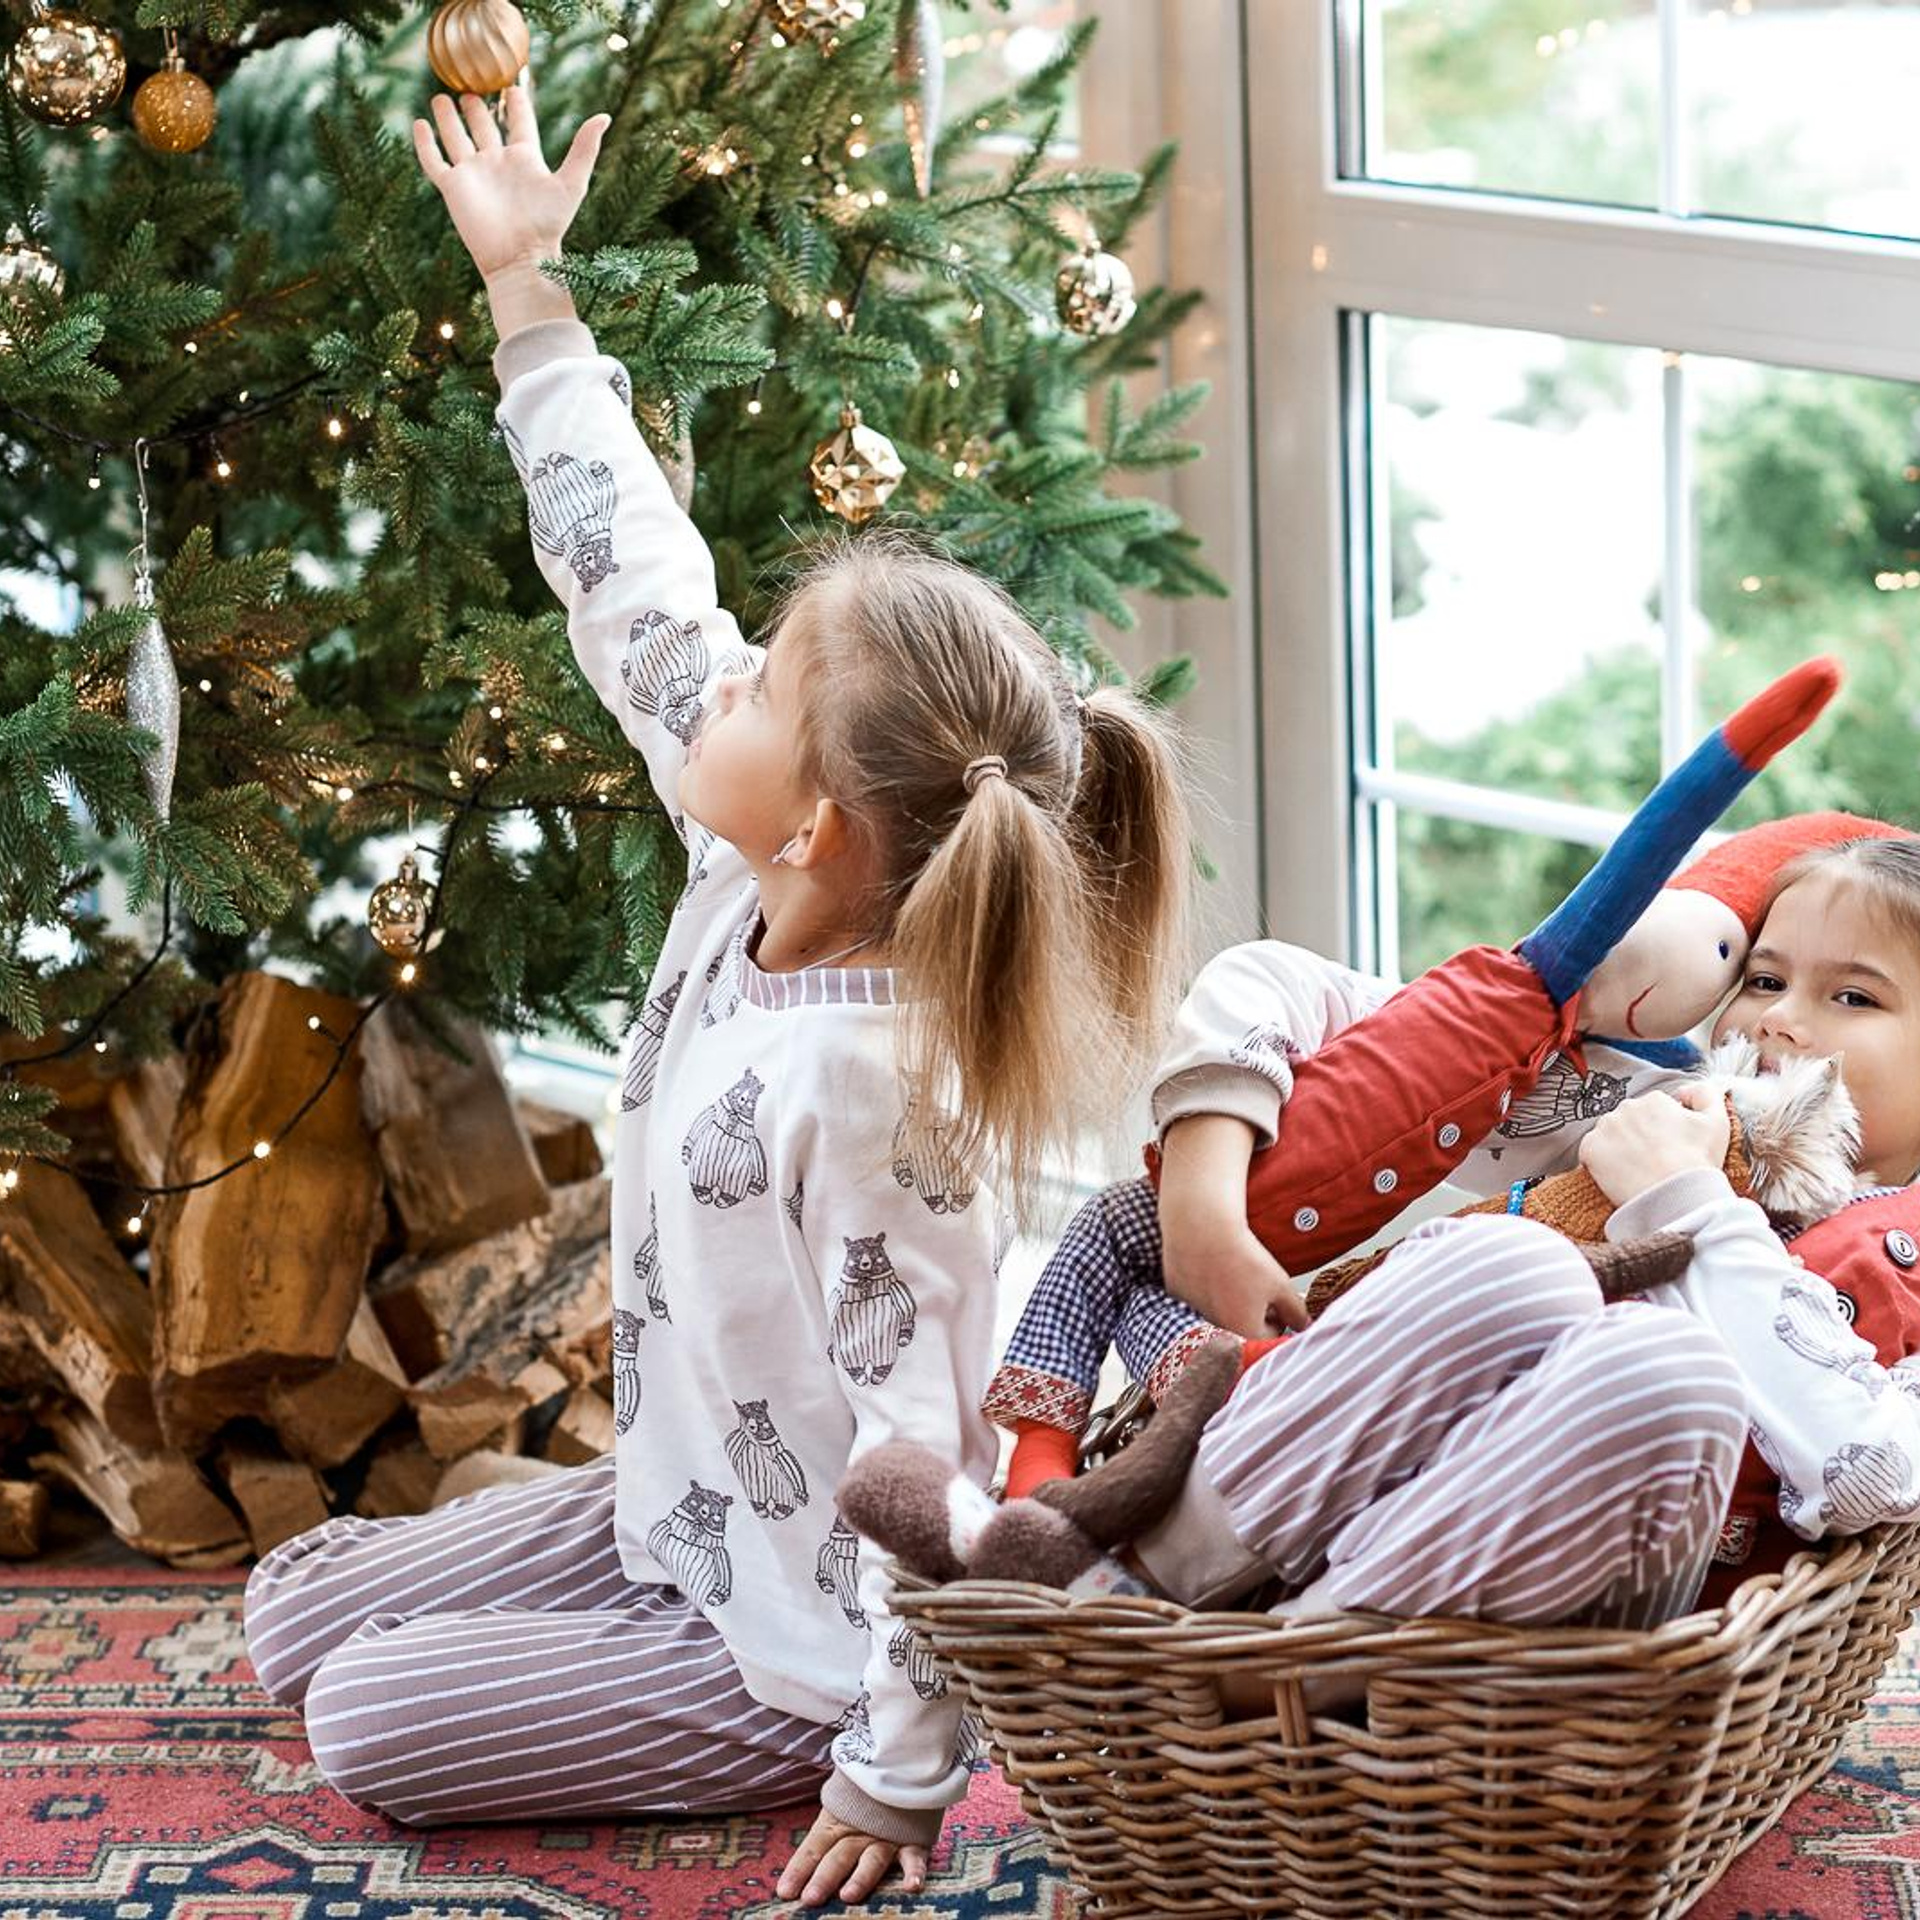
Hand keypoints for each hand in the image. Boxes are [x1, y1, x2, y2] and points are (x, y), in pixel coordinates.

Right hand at [412, 85, 608, 281]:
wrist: (520, 259)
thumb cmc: (548, 226)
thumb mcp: (572, 184)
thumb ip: (585, 149)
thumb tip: (604, 116)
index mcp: (525, 159)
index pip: (520, 123)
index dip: (517, 104)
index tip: (513, 87)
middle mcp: (498, 163)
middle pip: (484, 127)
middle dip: (477, 108)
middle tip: (470, 86)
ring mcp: (474, 174)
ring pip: (457, 138)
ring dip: (449, 119)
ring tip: (441, 98)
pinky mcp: (454, 188)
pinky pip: (434, 161)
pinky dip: (425, 144)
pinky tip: (419, 124)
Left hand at [776, 1807, 928, 1906]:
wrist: (898, 1765)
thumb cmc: (861, 1797)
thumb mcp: (838, 1810)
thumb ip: (823, 1837)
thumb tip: (793, 1874)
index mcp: (835, 1824)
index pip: (813, 1849)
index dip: (799, 1869)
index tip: (784, 1892)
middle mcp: (858, 1832)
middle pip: (840, 1856)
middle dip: (825, 1877)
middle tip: (811, 1898)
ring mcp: (886, 1836)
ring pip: (872, 1859)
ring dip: (861, 1878)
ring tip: (848, 1896)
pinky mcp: (911, 1839)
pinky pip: (914, 1857)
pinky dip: (914, 1872)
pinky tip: (912, 1887)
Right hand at [1157, 1113, 1306, 1337]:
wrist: (1203, 1227)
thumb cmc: (1243, 1256)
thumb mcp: (1282, 1285)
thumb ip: (1297, 1312)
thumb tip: (1303, 1325)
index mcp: (1243, 1333)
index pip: (1268, 1337)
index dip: (1277, 1316)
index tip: (1275, 1297)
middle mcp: (1215, 1330)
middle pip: (1241, 1329)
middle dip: (1251, 1312)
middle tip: (1253, 1284)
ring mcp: (1192, 1314)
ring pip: (1219, 1314)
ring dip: (1228, 1302)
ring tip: (1232, 1273)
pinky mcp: (1177, 1297)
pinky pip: (1197, 1300)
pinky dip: (1206, 1288)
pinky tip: (1211, 1269)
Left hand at [1578, 1084, 1729, 1209]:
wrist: (1675, 1194)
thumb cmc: (1697, 1161)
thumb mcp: (1717, 1122)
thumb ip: (1706, 1094)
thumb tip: (1684, 1090)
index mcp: (1654, 1099)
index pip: (1653, 1112)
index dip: (1663, 1132)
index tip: (1670, 1149)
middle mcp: (1626, 1107)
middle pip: (1630, 1122)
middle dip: (1639, 1138)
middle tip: (1654, 1161)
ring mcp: (1605, 1127)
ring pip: (1610, 1136)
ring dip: (1620, 1149)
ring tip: (1639, 1170)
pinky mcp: (1589, 1149)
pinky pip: (1591, 1152)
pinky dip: (1601, 1163)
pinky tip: (1620, 1175)